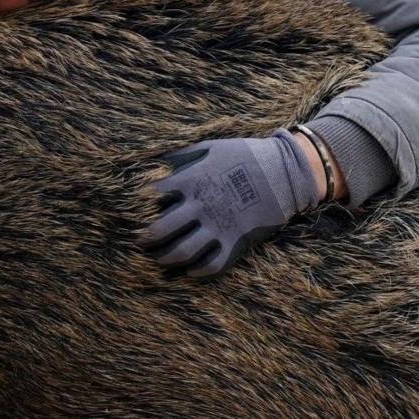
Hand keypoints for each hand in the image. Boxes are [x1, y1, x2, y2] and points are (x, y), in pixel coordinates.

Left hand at [138, 129, 320, 277]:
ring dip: (165, 258)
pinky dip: (197, 271)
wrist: (285, 171)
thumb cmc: (245, 155)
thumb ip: (182, 156)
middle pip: (161, 230)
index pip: (153, 197)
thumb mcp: (211, 147)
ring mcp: (218, 226)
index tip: (132, 209)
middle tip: (139, 241)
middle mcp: (201, 206)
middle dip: (145, 239)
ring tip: (158, 257)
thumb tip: (157, 162)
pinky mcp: (236, 242)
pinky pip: (211, 264)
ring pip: (182, 252)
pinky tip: (189, 269)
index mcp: (191, 180)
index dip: (138, 204)